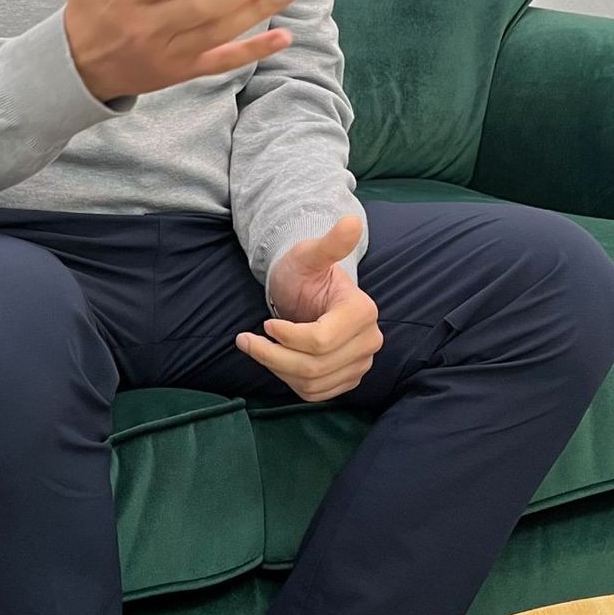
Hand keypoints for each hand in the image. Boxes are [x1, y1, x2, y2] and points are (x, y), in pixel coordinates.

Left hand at [235, 215, 382, 402]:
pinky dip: (288, 380)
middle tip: (245, 340)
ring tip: (256, 348)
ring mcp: (360, 364)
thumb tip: (351, 221)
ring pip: (312, 382)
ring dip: (276, 368)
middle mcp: (369, 341)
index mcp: (362, 311)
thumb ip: (330, 244)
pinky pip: (314, 393)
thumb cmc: (305, 271)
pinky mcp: (346, 379)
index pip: (321, 340)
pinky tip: (275, 361)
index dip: (288, 337)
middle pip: (314, 365)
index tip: (266, 323)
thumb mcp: (310, 255)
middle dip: (272, 356)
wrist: (309, 292)